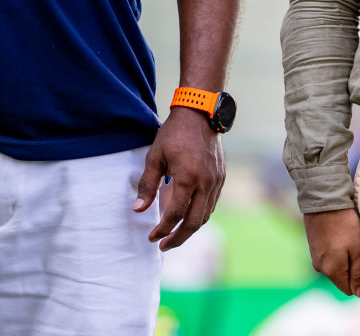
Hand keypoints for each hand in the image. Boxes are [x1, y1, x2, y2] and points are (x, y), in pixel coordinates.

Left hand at [134, 109, 224, 249]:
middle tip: (163, 246)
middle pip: (194, 222)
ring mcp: (216, 180)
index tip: (151, 237)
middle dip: (178, 238)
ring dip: (190, 229)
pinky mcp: (221, 177)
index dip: (162, 230)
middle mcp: (205, 183)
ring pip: (205, 215)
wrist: (201, 113)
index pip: (175, 214)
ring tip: (175, 235)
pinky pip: (212, 204)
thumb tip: (138, 210)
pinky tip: (189, 217)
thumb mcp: (155, 157)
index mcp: (187, 178)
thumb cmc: (174, 133)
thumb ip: (148, 185)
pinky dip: (200, 215)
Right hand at [304, 207, 359, 296]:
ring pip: (336, 266)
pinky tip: (342, 236)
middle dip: (353, 269)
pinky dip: (336, 250)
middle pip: (342, 278)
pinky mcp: (314, 246)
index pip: (349, 290)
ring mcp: (315, 257)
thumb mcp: (357, 248)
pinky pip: (329, 256)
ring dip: (345, 258)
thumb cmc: (344, 224)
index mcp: (332, 270)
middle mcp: (320, 267)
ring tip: (351, 241)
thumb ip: (359, 273)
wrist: (323, 200)